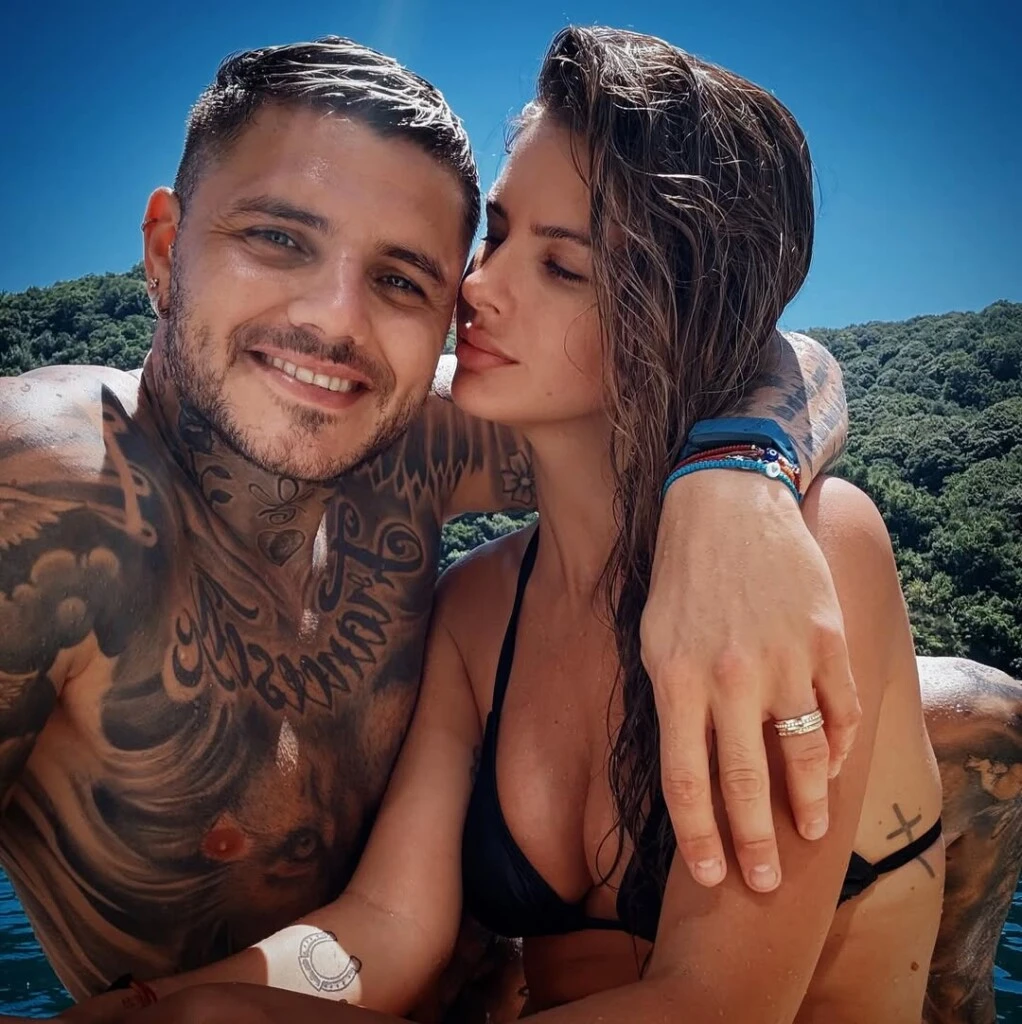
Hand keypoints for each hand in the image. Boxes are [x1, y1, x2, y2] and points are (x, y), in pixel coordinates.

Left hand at [641, 470, 859, 892]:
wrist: (725, 501)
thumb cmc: (680, 574)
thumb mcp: (651, 637)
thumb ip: (671, 701)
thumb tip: (692, 764)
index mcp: (674, 679)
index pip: (685, 779)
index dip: (699, 835)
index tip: (711, 873)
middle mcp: (729, 676)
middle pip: (744, 781)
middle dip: (755, 843)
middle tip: (764, 884)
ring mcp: (782, 656)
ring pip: (802, 753)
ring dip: (807, 803)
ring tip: (809, 835)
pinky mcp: (825, 637)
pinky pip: (838, 708)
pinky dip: (836, 744)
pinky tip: (830, 765)